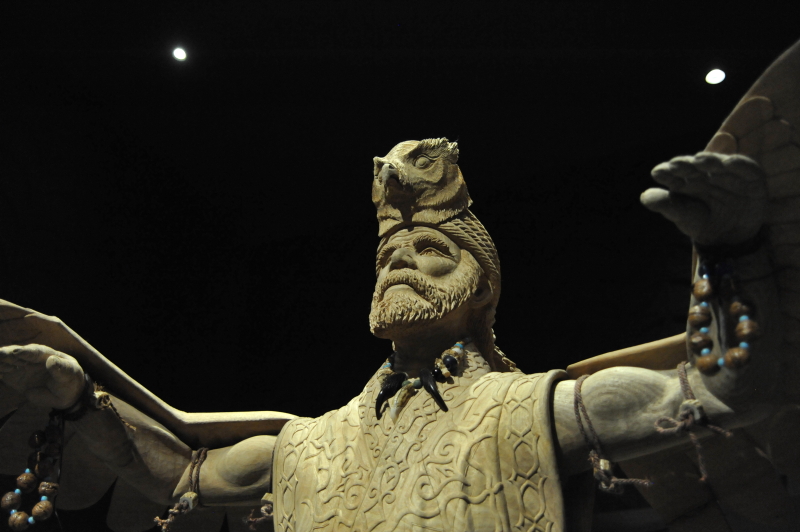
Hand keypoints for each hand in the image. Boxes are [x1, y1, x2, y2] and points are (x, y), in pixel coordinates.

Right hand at [0, 344, 84, 409]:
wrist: (65, 394)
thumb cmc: (69, 379)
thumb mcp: (69, 374)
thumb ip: (60, 368)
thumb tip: (51, 360)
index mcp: (46, 354)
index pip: (35, 351)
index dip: (26, 352)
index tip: (17, 353)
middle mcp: (30, 358)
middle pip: (16, 354)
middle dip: (7, 354)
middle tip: (0, 355)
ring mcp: (20, 368)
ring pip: (6, 362)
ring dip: (0, 362)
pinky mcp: (13, 378)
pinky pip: (1, 373)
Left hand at [640, 152, 767, 245]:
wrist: (727, 240)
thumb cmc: (700, 222)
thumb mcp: (681, 215)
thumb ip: (665, 205)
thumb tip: (644, 196)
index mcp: (687, 180)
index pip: (675, 173)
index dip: (667, 172)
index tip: (657, 173)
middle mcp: (706, 174)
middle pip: (696, 166)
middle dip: (686, 165)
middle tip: (675, 165)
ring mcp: (728, 175)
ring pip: (719, 164)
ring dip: (710, 161)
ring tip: (698, 160)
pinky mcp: (751, 179)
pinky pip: (746, 168)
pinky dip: (738, 164)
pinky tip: (728, 162)